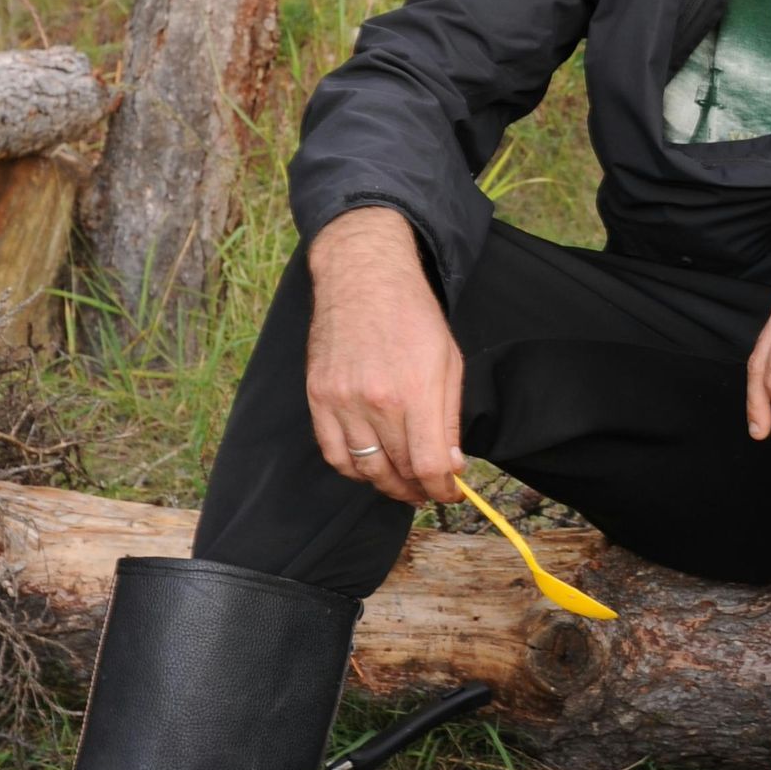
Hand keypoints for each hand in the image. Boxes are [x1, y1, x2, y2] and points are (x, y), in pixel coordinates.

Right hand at [307, 208, 464, 504]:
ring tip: (402, 482)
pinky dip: (353, 468)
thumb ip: (450, 419)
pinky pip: (332, 453)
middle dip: (419, 488)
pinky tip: (370, 466)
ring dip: (387, 484)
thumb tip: (452, 466)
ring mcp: (341, 400)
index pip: (429, 465)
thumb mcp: (449, 361)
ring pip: (364, 469)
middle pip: (398, 471)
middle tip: (429, 489)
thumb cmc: (412, 314)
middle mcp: (375, 401)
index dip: (443, 490)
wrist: (363, 276)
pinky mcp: (318, 396)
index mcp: (415, 390)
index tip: (450, 493)